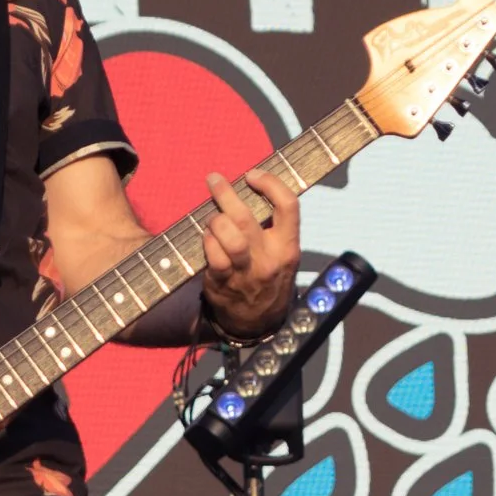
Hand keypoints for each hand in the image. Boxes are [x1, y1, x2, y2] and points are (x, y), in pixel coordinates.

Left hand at [200, 169, 299, 339]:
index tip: (252, 175)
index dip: (270, 183)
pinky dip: (206, 241)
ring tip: (213, 217)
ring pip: (228, 236)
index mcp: (288, 246)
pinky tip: (207, 237)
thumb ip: (273, 226)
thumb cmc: (268, 276)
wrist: (258, 320)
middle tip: (214, 180)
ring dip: (215, 220)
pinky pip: (212, 255)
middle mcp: (269, 259)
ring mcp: (246, 272)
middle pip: (245, 218)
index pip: (288, 205)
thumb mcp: (283, 253)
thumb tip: (252, 188)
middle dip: (225, 193)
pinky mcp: (224, 282)